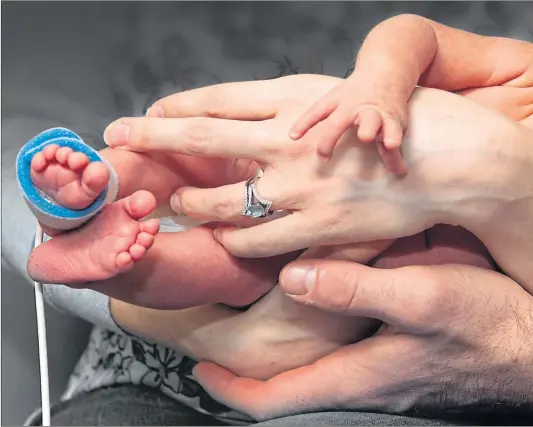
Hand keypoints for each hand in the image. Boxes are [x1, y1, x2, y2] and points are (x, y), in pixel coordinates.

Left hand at [103, 75, 476, 258]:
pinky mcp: (317, 232)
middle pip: (204, 138)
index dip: (172, 109)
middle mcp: (292, 142)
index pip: (217, 100)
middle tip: (118, 144)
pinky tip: (225, 239)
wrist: (457, 163)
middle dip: (152, 139)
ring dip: (191, 203)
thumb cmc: (408, 120)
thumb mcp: (348, 96)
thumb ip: (295, 109)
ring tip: (179, 204)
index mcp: (298, 100)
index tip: (139, 117)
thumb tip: (248, 122)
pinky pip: (255, 244)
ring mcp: (301, 190)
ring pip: (220, 202)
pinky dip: (232, 242)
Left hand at [192, 260, 532, 420]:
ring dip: (279, 353)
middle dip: (249, 369)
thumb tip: (292, 277)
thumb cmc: (486, 326)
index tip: (199, 372)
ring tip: (255, 318)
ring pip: (313, 369)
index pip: (274, 400)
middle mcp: (361, 382)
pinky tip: (317, 306)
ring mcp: (380, 373)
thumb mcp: (421, 297)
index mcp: (356, 376)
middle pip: (289, 387)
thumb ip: (355, 288)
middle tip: (218, 341)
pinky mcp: (397, 359)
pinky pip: (341, 355)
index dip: (230, 389)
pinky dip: (314, 338)